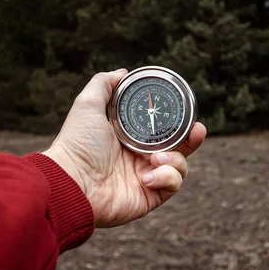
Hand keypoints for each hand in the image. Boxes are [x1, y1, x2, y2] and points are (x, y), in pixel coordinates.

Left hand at [42, 69, 206, 227]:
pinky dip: (167, 177)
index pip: (161, 129)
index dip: (177, 122)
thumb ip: (104, 84)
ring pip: (180, 167)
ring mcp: (147, 179)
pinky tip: (147, 177)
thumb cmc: (77, 144)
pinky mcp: (150, 197)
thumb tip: (123, 72)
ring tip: (156, 158)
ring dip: (176, 159)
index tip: (188, 112)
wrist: (71, 181)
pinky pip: (172, 185)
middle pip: (178, 148)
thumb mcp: (88, 105)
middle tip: (197, 130)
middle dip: (192, 139)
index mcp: (130, 139)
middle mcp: (140, 159)